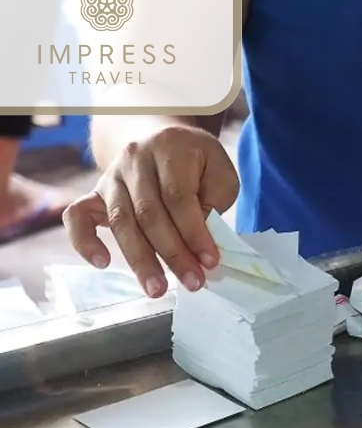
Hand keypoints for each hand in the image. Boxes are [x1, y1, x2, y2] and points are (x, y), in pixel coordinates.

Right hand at [63, 125, 238, 297]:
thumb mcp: (219, 173)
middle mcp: (134, 159)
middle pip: (149, 213)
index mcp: (170, 148)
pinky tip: (102, 263)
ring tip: (157, 289)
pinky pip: (77, 216)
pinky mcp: (95, 193)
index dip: (194, 234)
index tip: (210, 262)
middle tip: (192, 283)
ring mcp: (111, 176)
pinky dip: (84, 241)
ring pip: (121, 221)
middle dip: (172, 253)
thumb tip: (200, 241)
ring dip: (140, 260)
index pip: (179, 198)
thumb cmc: (196, 163)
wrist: (160, 138)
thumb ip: (214, 202)